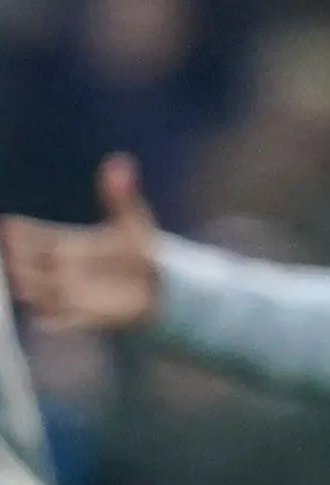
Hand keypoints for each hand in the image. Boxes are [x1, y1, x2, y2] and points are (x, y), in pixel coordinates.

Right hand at [1, 152, 162, 331]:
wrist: (159, 286)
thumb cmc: (139, 250)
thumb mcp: (132, 219)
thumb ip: (121, 195)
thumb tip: (119, 162)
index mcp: (69, 243)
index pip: (38, 236)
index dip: (22, 232)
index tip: (8, 225)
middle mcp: (63, 268)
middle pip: (31, 264)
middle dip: (18, 258)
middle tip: (12, 250)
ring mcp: (71, 293)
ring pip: (40, 292)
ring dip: (29, 287)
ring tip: (21, 282)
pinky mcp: (85, 316)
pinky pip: (64, 322)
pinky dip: (54, 323)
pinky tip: (45, 321)